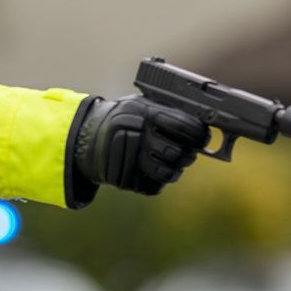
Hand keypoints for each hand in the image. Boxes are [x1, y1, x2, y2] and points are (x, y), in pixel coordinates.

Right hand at [68, 95, 208, 202]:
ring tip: (169, 161)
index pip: (185, 125)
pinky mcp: (126, 180)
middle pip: (180, 153)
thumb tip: (206, 122)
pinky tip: (150, 169)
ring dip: (174, 169)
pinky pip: (155, 186)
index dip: (199, 134)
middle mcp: (138, 135)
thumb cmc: (124, 119)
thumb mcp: (142, 104)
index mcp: (144, 111)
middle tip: (186, 150)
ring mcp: (130, 159)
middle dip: (188, 154)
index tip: (203, 137)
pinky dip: (157, 180)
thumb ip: (168, 110)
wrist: (85, 138)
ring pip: (169, 173)